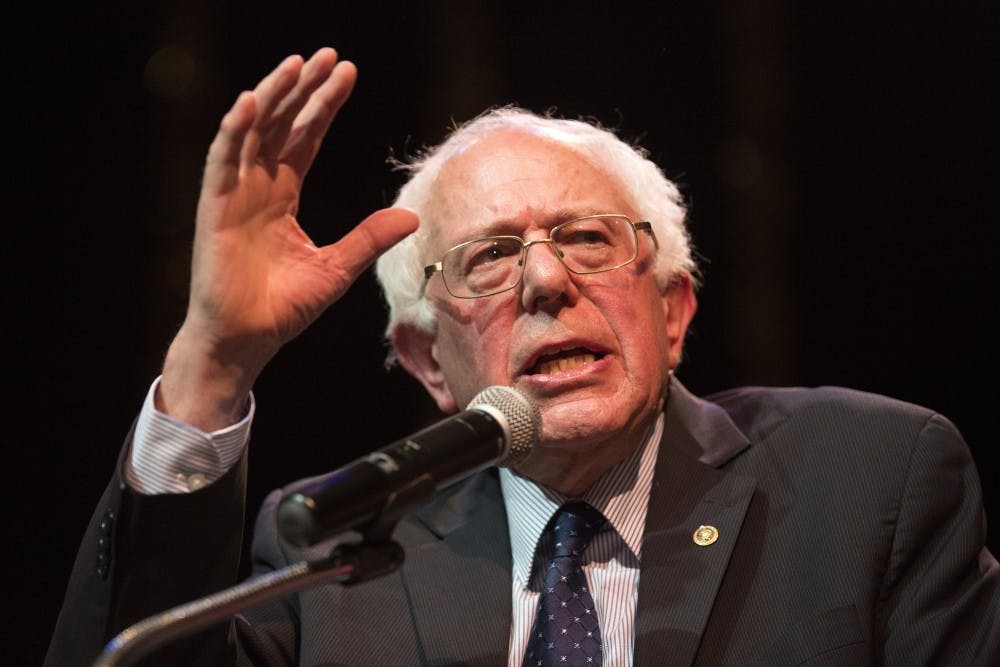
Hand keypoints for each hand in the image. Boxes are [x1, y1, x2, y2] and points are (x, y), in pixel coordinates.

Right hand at [159, 49, 417, 429]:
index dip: (324, 106)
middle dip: (303, 90)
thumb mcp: (338, 267)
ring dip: (272, 96)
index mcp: (282, 198)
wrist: (248, 340)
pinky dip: (234, 130)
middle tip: (328, 56)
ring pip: (252, 132)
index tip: (347, 74)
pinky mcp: (213, 209)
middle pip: (281, 125)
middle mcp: (256, 188)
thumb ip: (369, 238)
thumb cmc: (283, 307)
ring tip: (297, 63)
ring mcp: (232, 195)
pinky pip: (221, 160)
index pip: (306, 139)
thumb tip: (411, 214)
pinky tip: (251, 101)